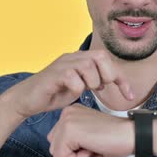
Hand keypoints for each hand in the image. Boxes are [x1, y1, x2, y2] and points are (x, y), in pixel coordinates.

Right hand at [3, 50, 133, 118]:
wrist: (26, 100)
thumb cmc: (52, 93)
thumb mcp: (78, 87)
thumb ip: (92, 81)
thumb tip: (107, 82)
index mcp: (80, 59)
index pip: (107, 61)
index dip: (121, 78)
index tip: (130, 95)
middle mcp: (72, 58)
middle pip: (100, 57)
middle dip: (106, 75)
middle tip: (99, 89)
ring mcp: (62, 64)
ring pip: (88, 66)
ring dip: (92, 82)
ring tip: (85, 90)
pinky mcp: (53, 74)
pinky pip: (72, 77)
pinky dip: (77, 88)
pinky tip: (71, 92)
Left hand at [47, 104, 133, 156]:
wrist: (130, 135)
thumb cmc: (115, 138)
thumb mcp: (87, 136)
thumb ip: (72, 141)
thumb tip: (60, 154)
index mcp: (71, 112)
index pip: (58, 141)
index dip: (75, 150)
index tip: (93, 143)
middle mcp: (66, 113)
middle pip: (54, 147)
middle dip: (72, 154)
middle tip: (93, 147)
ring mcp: (67, 120)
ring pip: (57, 153)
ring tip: (93, 148)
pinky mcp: (69, 131)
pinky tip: (92, 150)